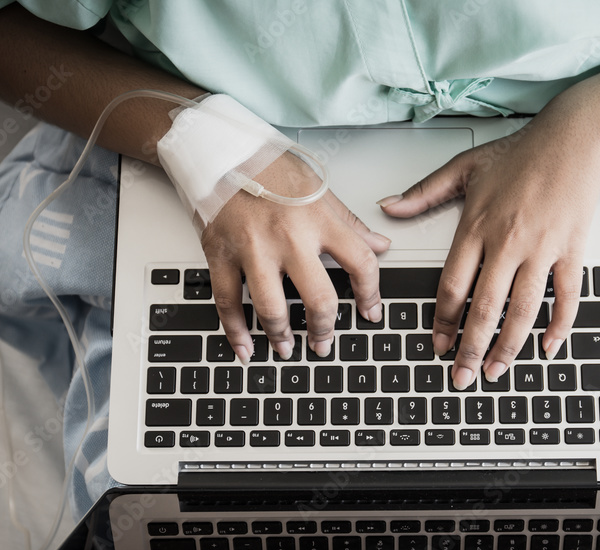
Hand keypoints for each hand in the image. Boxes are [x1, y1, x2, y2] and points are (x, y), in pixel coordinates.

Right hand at [202, 152, 390, 361]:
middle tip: (324, 345)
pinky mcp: (220, 254)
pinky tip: (245, 347)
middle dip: (324, 329)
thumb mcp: (318, 190)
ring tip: (287, 348)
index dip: (371, 294)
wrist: (219, 151)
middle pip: (318, 298)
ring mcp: (252, 249)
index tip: (371, 311)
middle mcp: (288, 237)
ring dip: (281, 336)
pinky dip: (235, 330)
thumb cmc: (270, 169)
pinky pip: (228, 302)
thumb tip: (380, 246)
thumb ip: (350, 224)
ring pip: (272, 308)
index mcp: (319, 219)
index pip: (360, 263)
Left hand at [380, 100, 599, 387]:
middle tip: (460, 377)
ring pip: (523, 310)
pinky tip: (547, 348)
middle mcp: (508, 242)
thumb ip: (424, 192)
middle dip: (469, 348)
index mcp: (477, 226)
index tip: (437, 345)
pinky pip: (567, 297)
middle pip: (485, 307)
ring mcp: (542, 249)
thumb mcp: (464, 167)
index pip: (453, 286)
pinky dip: (559, 326)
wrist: (573, 139)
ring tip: (495, 371)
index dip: (443, 321)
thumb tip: (388, 207)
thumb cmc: (520, 152)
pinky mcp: (571, 250)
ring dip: (508, 347)